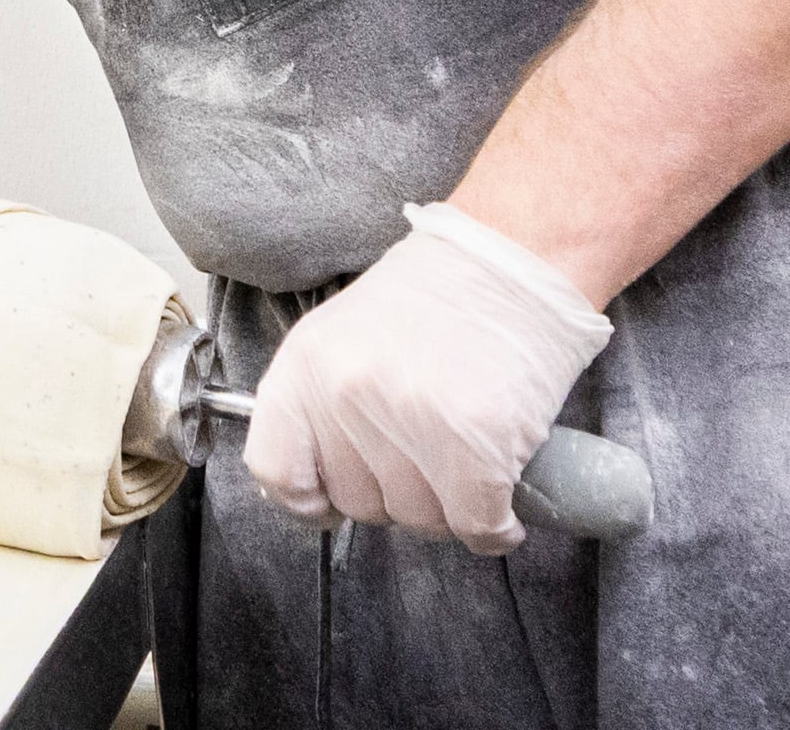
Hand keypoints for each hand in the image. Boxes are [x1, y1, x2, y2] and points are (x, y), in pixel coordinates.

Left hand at [240, 203, 612, 554]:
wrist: (512, 264)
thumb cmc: (435, 301)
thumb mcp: (344, 336)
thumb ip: (320, 404)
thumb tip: (312, 488)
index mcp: (306, 366)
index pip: (277, 468)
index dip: (306, 499)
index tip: (332, 503)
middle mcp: (347, 396)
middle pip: (357, 502)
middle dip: (395, 492)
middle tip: (428, 453)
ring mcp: (411, 423)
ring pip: (418, 519)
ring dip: (448, 505)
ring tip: (466, 456)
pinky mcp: (476, 450)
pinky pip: (476, 526)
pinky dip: (494, 526)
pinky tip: (502, 505)